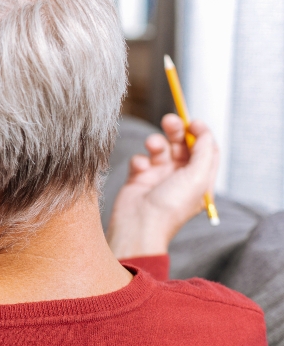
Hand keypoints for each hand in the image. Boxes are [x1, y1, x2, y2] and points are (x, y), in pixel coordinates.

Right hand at [108, 114, 218, 258]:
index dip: (201, 133)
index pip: (206, 150)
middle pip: (182, 145)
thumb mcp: (198, 177)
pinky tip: (140, 168)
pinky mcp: (139, 179)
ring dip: (156, 143)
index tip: (193, 122)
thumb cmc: (170, 207)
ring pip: (160, 149)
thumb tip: (203, 130)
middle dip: (176, 131)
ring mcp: (159, 177)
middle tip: (169, 119)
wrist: (138, 226)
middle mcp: (180, 177)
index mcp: (199, 179)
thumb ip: (204, 150)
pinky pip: (140, 159)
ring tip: (152, 145)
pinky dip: (139, 159)